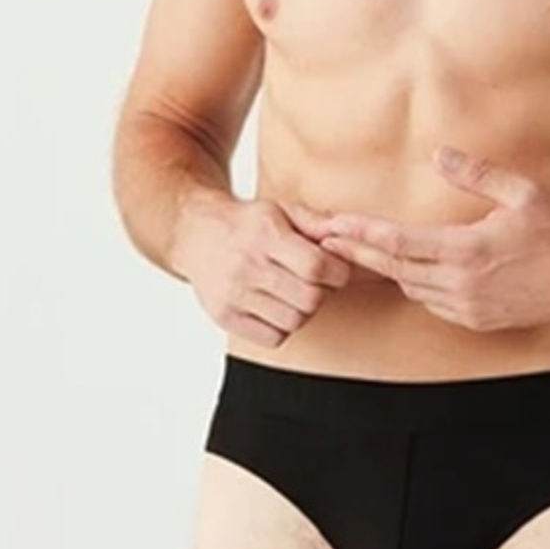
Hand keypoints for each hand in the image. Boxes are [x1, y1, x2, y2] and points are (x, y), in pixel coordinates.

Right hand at [175, 192, 355, 349]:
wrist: (196, 234)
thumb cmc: (247, 223)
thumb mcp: (282, 210)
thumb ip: (319, 222)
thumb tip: (354, 231)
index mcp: (265, 233)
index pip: (317, 267)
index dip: (336, 272)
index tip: (333, 269)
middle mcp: (247, 264)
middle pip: (310, 299)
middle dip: (321, 292)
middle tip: (312, 282)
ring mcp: (233, 293)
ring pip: (294, 321)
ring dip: (303, 311)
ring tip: (292, 293)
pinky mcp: (224, 316)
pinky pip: (273, 338)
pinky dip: (282, 327)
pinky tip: (274, 307)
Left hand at [282, 147, 549, 332]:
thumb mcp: (522, 193)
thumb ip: (476, 174)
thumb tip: (440, 153)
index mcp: (468, 251)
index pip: (401, 242)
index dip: (364, 232)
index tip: (336, 224)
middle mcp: (462, 284)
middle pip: (395, 268)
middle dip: (358, 252)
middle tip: (326, 239)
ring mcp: (468, 307)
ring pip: (411, 288)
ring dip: (386, 269)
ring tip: (356, 252)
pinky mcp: (477, 319)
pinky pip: (432, 303)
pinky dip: (415, 285)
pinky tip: (405, 271)